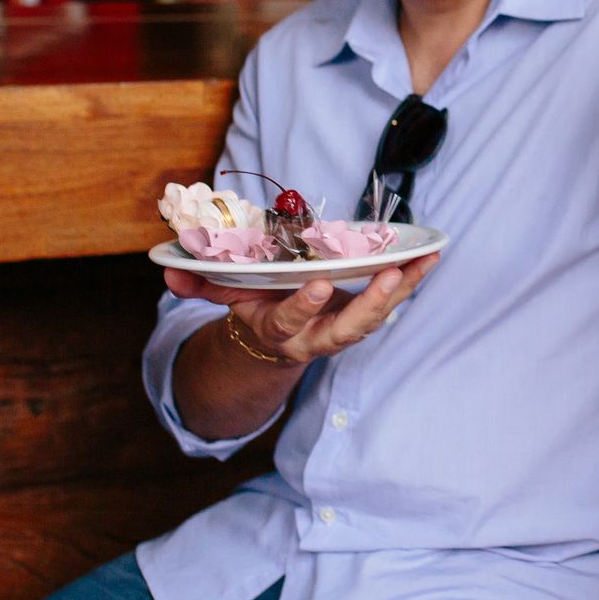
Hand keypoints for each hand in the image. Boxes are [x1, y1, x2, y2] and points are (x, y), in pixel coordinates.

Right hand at [164, 253, 439, 364]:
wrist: (275, 341)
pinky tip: (430, 258)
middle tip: (390, 276)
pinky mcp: (364, 317)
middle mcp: (316, 337)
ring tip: (422, 262)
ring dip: (402, 291)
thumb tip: (168, 271)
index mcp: (280, 331)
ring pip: (376, 318)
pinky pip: (392, 302)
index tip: (316, 286)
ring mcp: (343, 330)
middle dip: (370, 304)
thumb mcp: (226, 298)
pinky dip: (412, 281)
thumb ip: (201, 284)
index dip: (303, 307)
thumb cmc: (253, 308)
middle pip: (348, 328)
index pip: (291, 322)